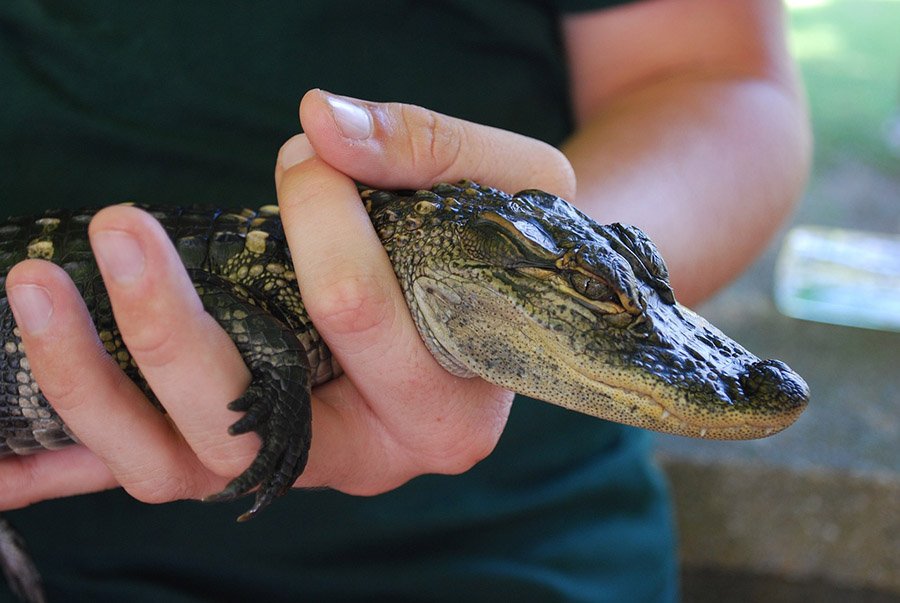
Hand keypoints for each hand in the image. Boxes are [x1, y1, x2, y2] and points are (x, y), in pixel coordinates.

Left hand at [0, 90, 574, 508]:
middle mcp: (372, 456)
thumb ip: (427, 147)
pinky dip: (69, 464)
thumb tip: (322, 121)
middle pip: (251, 419)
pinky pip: (152, 468)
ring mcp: (303, 462)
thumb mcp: (508, 180)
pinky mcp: (252, 447)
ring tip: (32, 290)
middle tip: (120, 226)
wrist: (499, 298)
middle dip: (170, 324)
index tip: (311, 152)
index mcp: (449, 406)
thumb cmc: (507, 241)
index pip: (360, 316)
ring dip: (92, 387)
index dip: (319, 218)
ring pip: (181, 462)